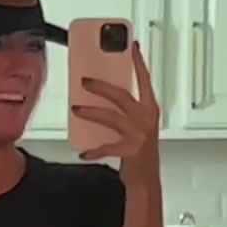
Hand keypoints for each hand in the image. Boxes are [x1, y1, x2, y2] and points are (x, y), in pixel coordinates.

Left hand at [72, 41, 159, 185]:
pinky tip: (83, 152)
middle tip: (84, 80)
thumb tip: (103, 92)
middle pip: (121, 95)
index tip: (132, 46)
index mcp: (150, 109)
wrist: (146, 180)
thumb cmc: (140, 152)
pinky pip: (106, 147)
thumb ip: (126, 110)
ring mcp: (138, 135)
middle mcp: (146, 119)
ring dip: (91, 112)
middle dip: (101, 86)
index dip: (138, 62)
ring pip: (110, 117)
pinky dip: (93, 150)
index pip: (144, 80)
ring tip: (76, 109)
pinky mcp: (129, 151)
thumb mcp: (138, 125)